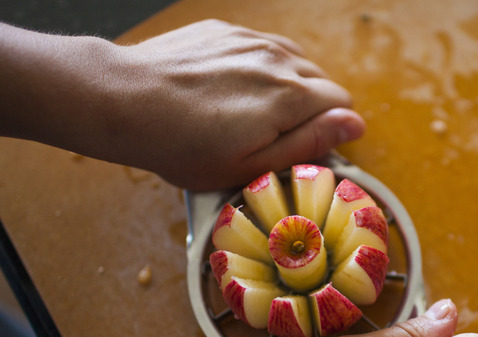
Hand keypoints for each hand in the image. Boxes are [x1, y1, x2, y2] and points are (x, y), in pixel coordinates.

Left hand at [107, 20, 365, 189]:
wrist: (122, 100)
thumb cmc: (182, 146)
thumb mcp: (249, 165)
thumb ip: (308, 143)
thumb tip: (355, 124)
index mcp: (291, 96)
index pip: (342, 104)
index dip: (328, 129)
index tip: (300, 145)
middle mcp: (278, 59)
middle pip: (321, 80)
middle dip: (309, 107)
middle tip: (270, 134)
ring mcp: (250, 39)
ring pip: (295, 60)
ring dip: (287, 84)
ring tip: (251, 110)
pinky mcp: (225, 30)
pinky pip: (262, 46)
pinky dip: (259, 66)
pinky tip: (229, 86)